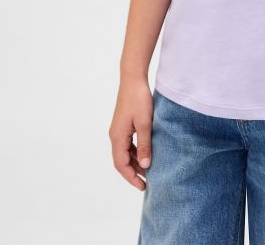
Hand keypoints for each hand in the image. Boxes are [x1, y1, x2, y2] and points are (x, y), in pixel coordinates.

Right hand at [108, 76, 152, 190]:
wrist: (133, 79)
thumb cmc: (139, 99)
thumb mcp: (145, 123)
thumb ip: (145, 144)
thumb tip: (145, 165)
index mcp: (117, 137)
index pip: (121, 164)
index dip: (131, 177)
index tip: (143, 186)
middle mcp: (115, 135)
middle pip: (121, 160)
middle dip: (133, 172)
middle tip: (147, 182)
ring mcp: (118, 130)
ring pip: (125, 152)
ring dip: (135, 162)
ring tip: (149, 170)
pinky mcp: (124, 124)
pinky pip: (128, 144)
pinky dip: (136, 152)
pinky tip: (146, 153)